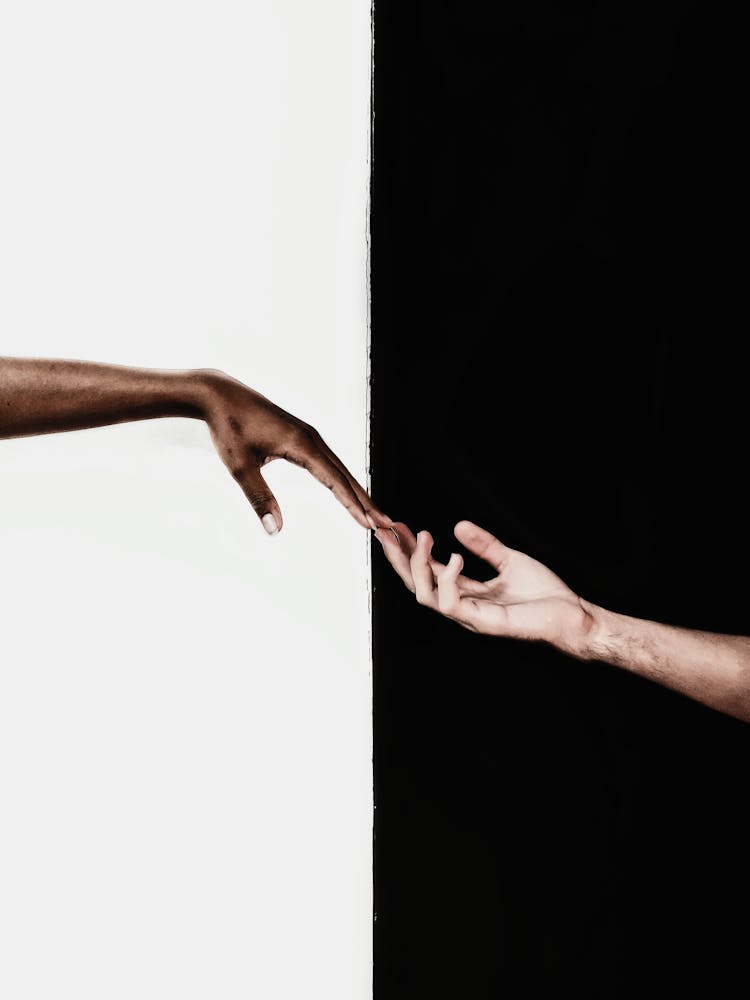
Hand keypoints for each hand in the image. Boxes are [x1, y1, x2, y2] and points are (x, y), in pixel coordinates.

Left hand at [199, 370, 389, 534]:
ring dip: (357, 492)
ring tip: (373, 513)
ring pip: (340, 468)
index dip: (353, 504)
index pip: (334, 480)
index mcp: (301, 444)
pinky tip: (348, 492)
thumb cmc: (229, 428)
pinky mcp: (304, 436)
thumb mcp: (239, 466)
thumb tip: (274, 530)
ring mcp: (310, 436)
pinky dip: (343, 480)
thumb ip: (259, 498)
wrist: (222, 395)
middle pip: (346, 475)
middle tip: (385, 525)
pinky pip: (330, 462)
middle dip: (366, 501)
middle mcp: (312, 438)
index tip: (369, 524)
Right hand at [376, 519, 592, 654]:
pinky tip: (455, 558)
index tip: (397, 527)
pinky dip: (448, 579)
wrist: (571, 616)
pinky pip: (451, 603)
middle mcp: (462, 605)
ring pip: (424, 595)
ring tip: (423, 537)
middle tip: (387, 532)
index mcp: (466, 592)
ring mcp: (470, 616)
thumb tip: (458, 525)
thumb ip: (484, 545)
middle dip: (398, 558)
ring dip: (418, 565)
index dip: (409, 551)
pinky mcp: (483, 622)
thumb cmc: (544, 595)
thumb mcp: (510, 559)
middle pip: (415, 584)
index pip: (427, 572)